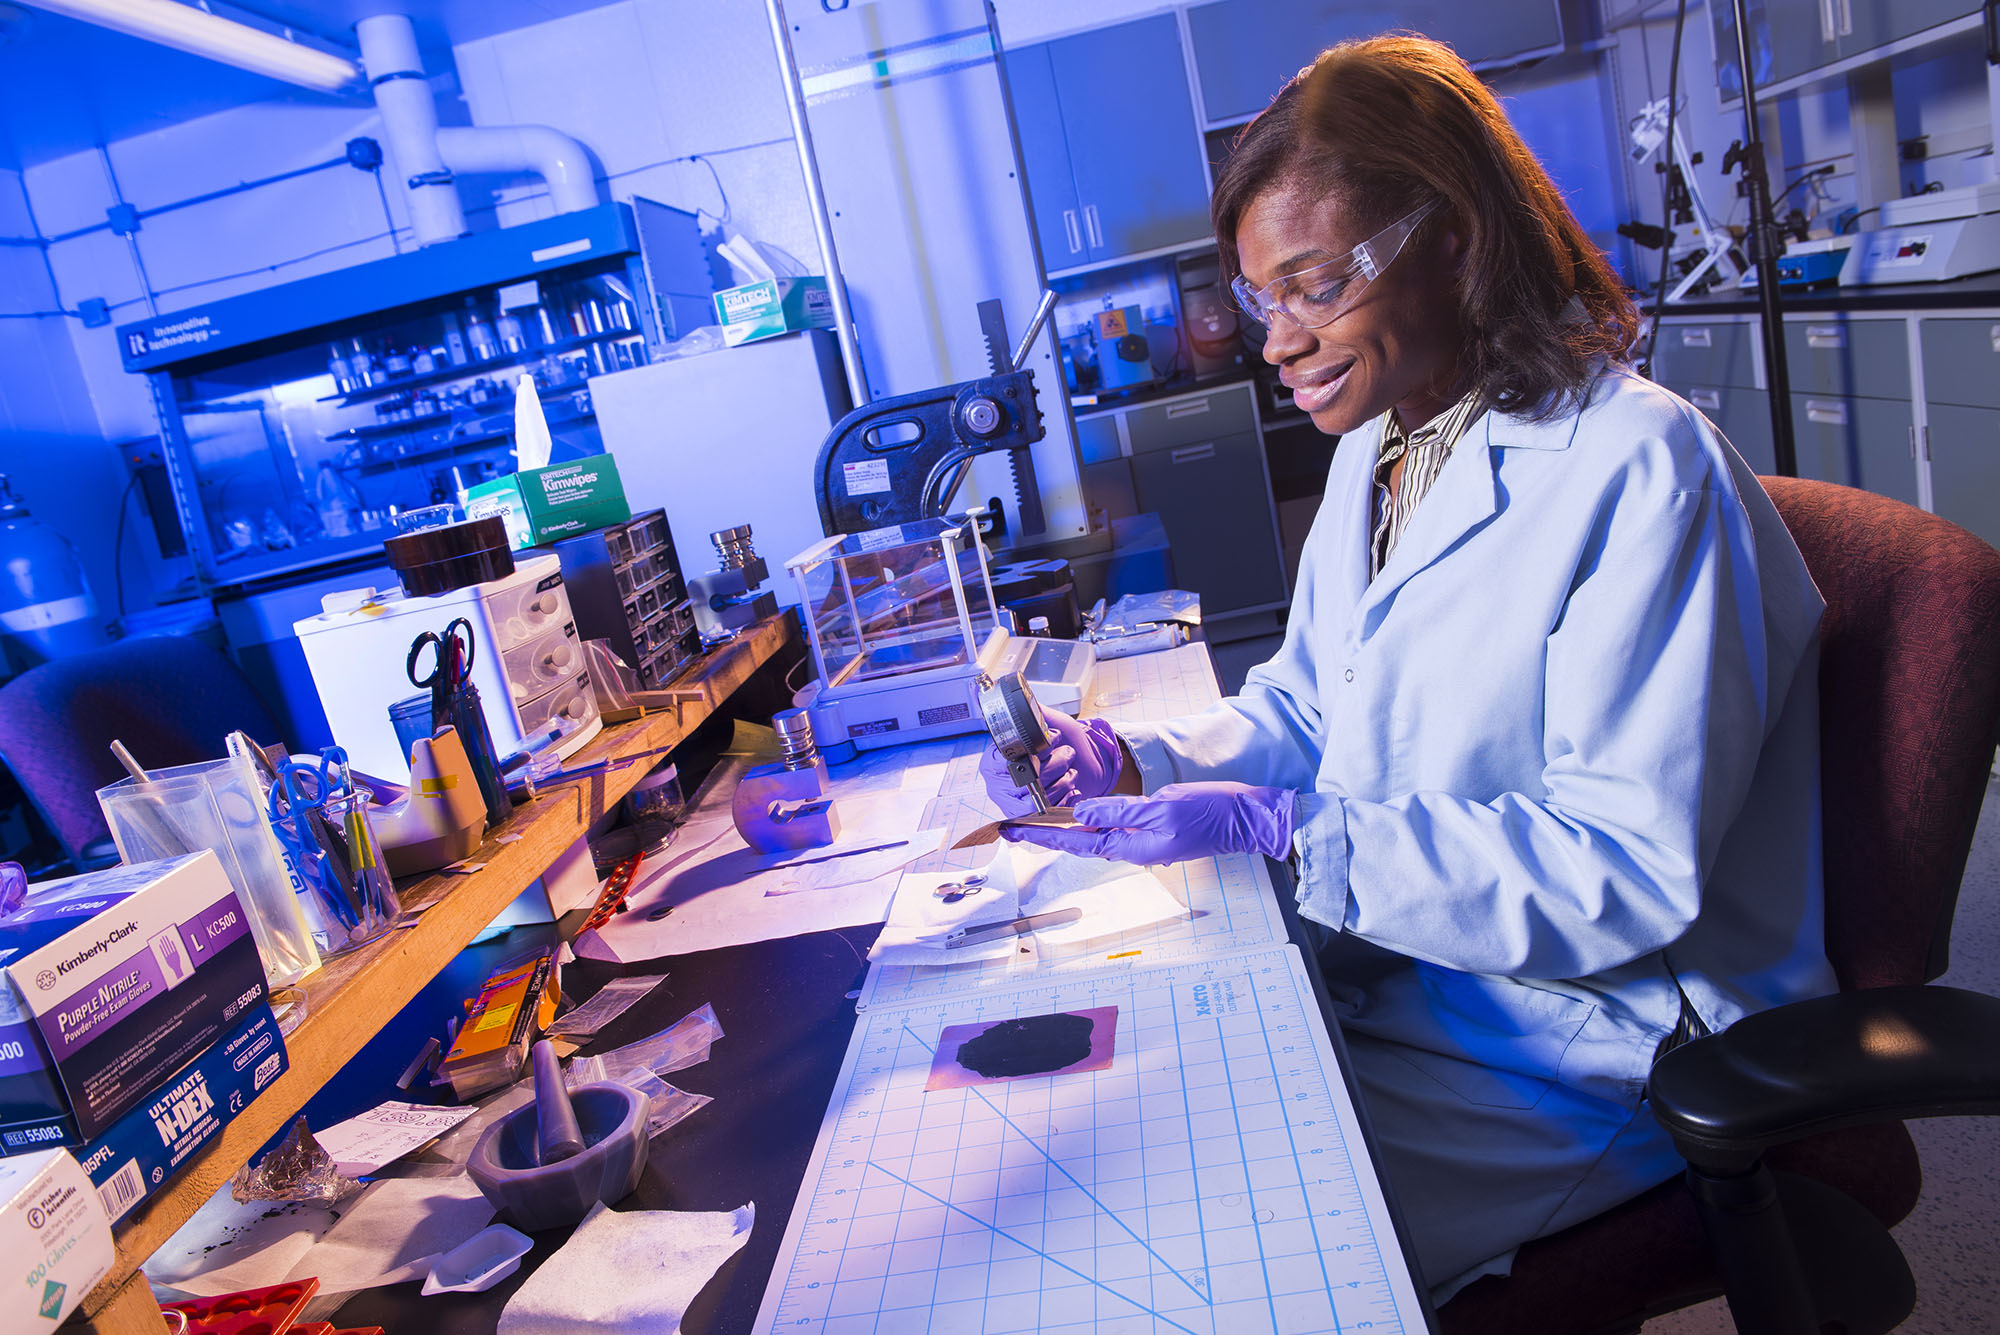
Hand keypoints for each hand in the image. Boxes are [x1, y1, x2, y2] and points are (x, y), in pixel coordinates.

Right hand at [978, 711, 1123, 816]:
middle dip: (1053, 766)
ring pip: (1038, 799)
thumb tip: (1025, 701)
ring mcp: (1016, 805)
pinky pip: (1050, 813)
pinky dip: (1066, 798)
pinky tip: (1071, 788)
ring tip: (1070, 772)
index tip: (1048, 747)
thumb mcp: (1053, 722)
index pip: (1005, 761)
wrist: (1092, 765)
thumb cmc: (1070, 744)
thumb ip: (1037, 713)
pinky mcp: (1035, 819)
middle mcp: (1000, 785)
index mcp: (994, 760)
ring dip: (1062, 781)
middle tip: (1066, 754)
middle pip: (1024, 781)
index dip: (1032, 755)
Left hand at [1001, 782, 1295, 864]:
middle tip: (1015, 827)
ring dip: (1067, 829)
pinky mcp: (1155, 831)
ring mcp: (1145, 842)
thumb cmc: (1208, 813)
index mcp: (1131, 846)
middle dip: (1047, 834)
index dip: (1042, 836)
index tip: (1014, 831)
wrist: (1245, 819)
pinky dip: (1094, 822)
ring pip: (1097, 836)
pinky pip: (1116, 829)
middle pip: (1081, 842)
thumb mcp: (1160, 807)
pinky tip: (1084, 815)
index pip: (1076, 842)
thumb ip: (1120, 812)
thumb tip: (1081, 814)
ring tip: (1039, 821)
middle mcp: (1133, 848)